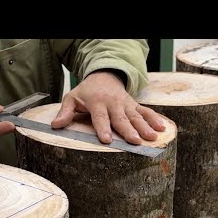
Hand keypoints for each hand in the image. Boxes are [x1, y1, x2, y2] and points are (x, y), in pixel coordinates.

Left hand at [51, 71, 165, 144]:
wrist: (104, 75)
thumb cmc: (86, 92)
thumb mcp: (72, 98)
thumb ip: (65, 112)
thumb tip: (55, 126)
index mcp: (97, 103)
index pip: (100, 117)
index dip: (103, 128)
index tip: (106, 140)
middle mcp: (113, 103)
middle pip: (121, 118)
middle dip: (128, 130)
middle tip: (135, 141)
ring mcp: (125, 104)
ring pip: (136, 116)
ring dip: (145, 127)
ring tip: (152, 137)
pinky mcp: (134, 105)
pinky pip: (145, 111)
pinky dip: (154, 118)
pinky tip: (162, 128)